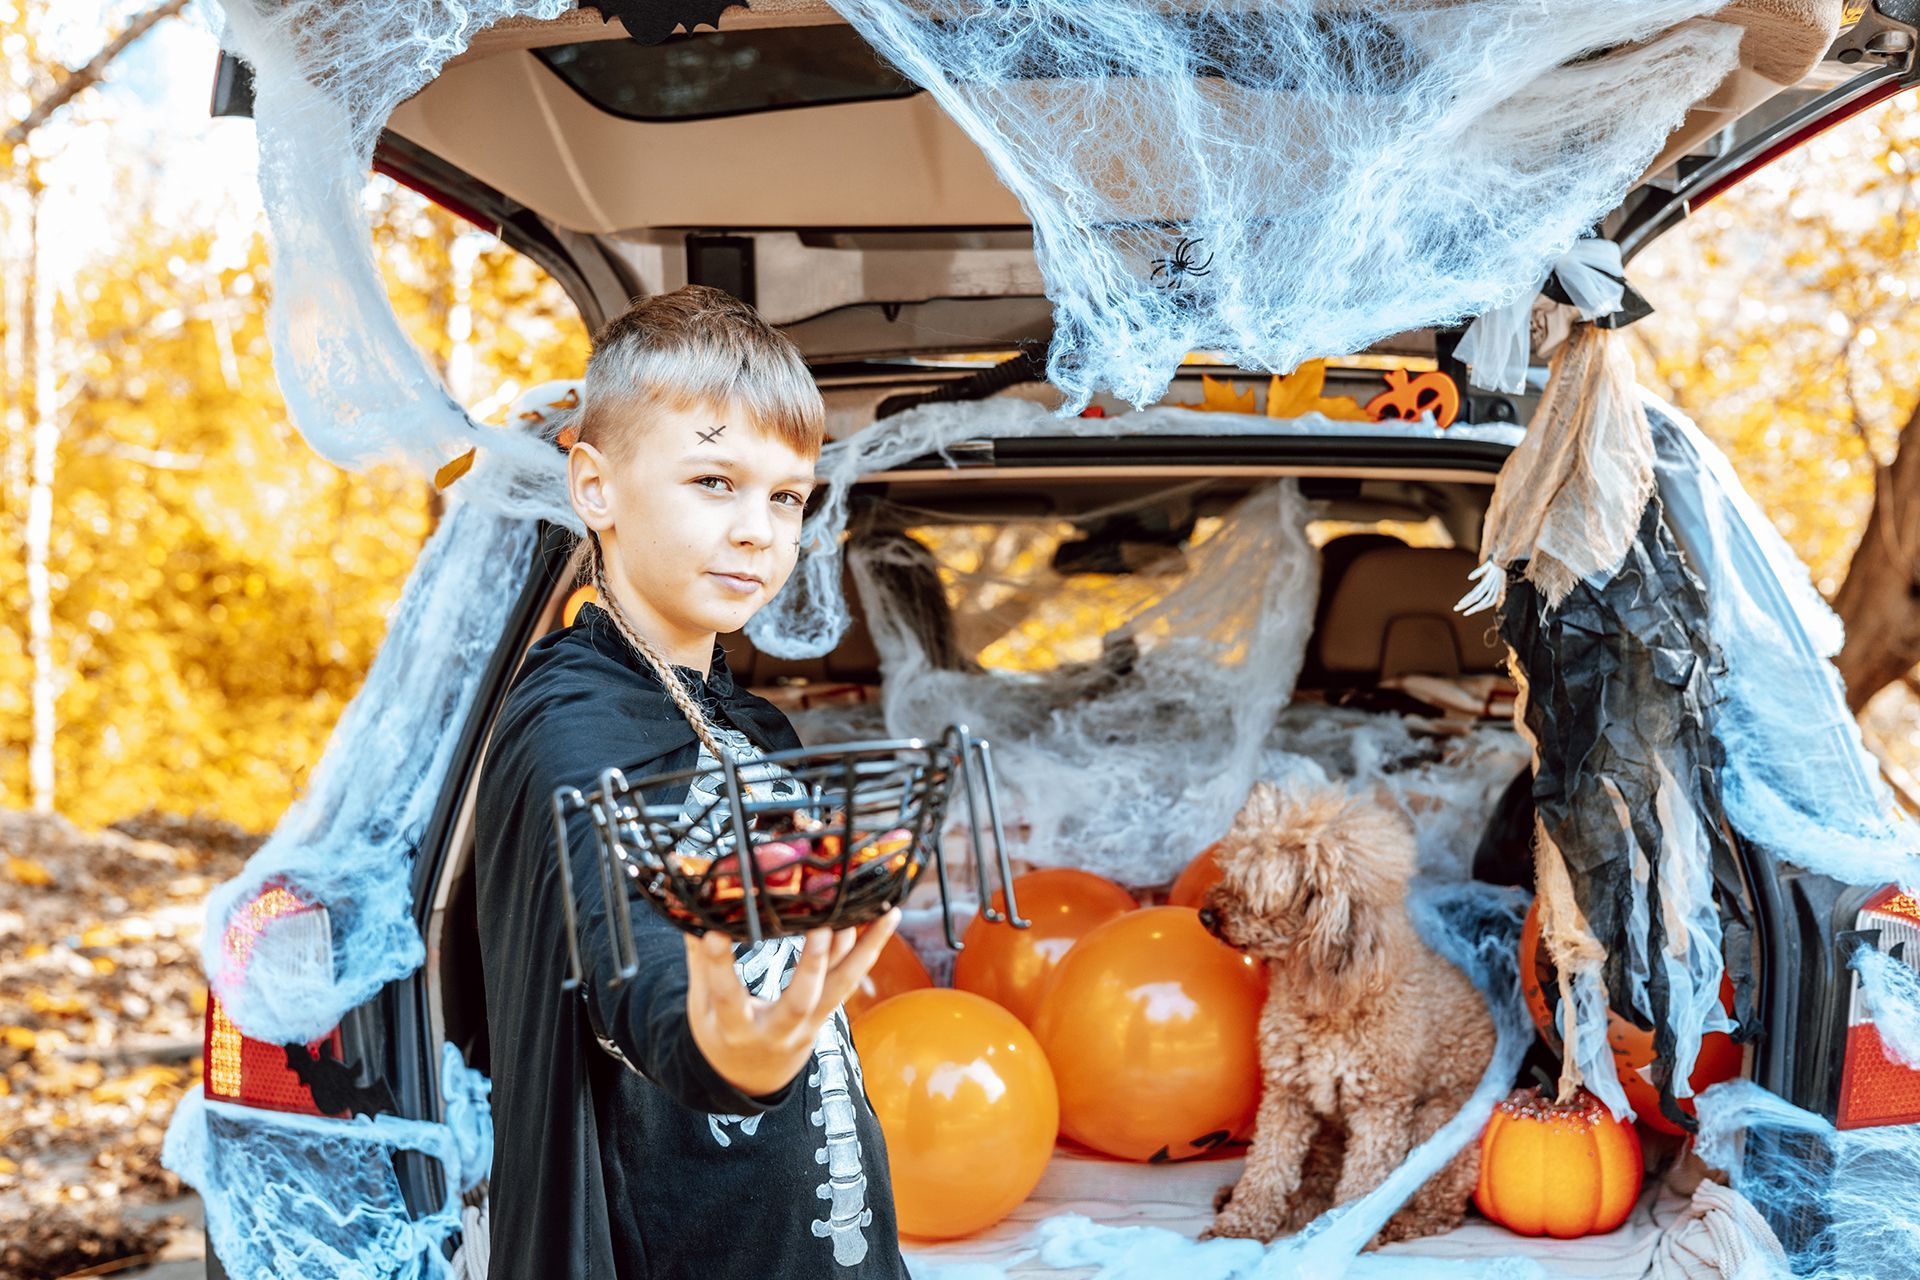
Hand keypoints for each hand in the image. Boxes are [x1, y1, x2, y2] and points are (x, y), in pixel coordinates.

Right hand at [684, 908, 902, 1098]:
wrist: (752, 1079)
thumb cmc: (721, 1035)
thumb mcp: (700, 1007)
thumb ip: (699, 961)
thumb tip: (690, 911)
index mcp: (735, 1029)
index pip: (726, 997)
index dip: (719, 965)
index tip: (714, 932)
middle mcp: (777, 1029)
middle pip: (800, 1000)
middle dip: (812, 964)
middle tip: (821, 925)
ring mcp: (809, 1023)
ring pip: (840, 987)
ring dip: (865, 949)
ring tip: (885, 913)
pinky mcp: (828, 1012)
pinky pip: (850, 977)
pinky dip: (867, 947)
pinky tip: (887, 917)